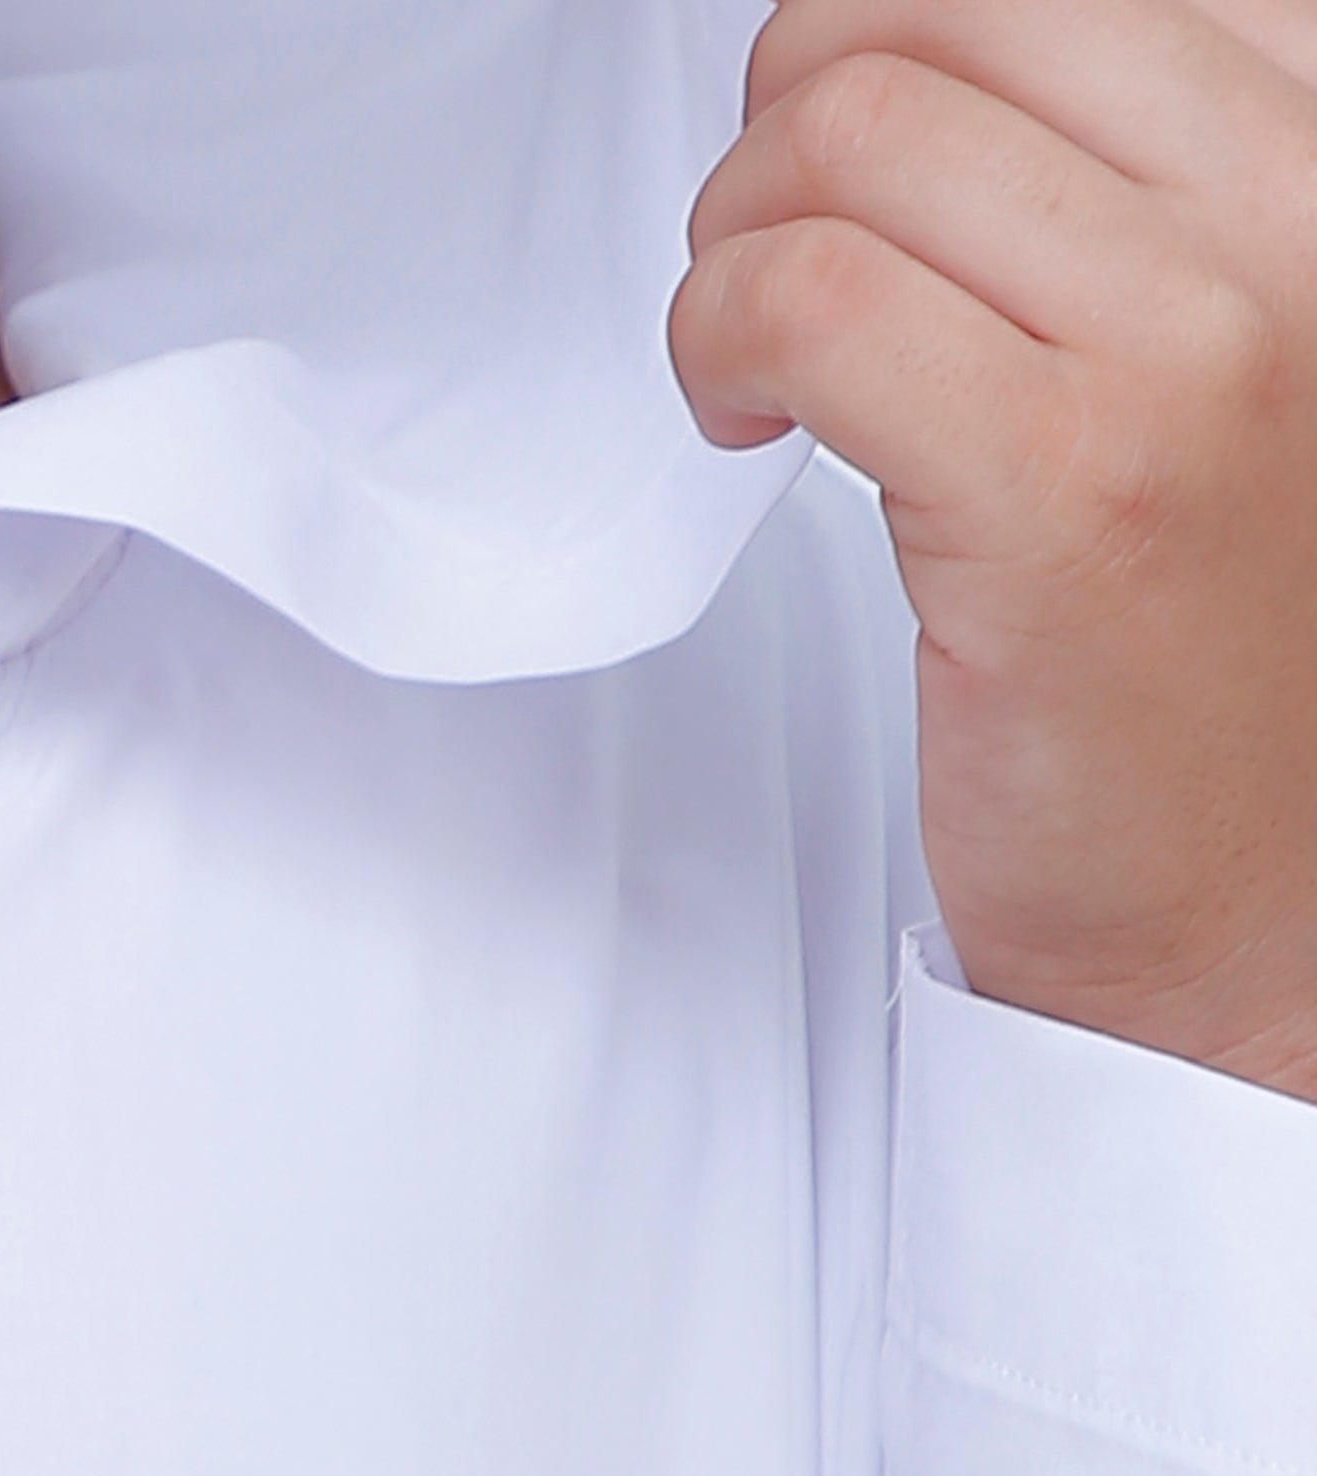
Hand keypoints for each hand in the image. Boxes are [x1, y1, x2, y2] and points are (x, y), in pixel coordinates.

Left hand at [675, 0, 1316, 1096]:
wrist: (1246, 888)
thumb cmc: (1207, 633)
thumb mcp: (1217, 323)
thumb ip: (1110, 171)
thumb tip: (891, 59)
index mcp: (1315, 146)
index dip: (902, 43)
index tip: (860, 174)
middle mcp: (1284, 217)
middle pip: (943, 14)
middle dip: (792, 121)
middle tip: (774, 263)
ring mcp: (1186, 348)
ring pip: (856, 135)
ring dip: (736, 240)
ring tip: (756, 358)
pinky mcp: (1059, 488)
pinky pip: (808, 303)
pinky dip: (719, 341)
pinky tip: (747, 425)